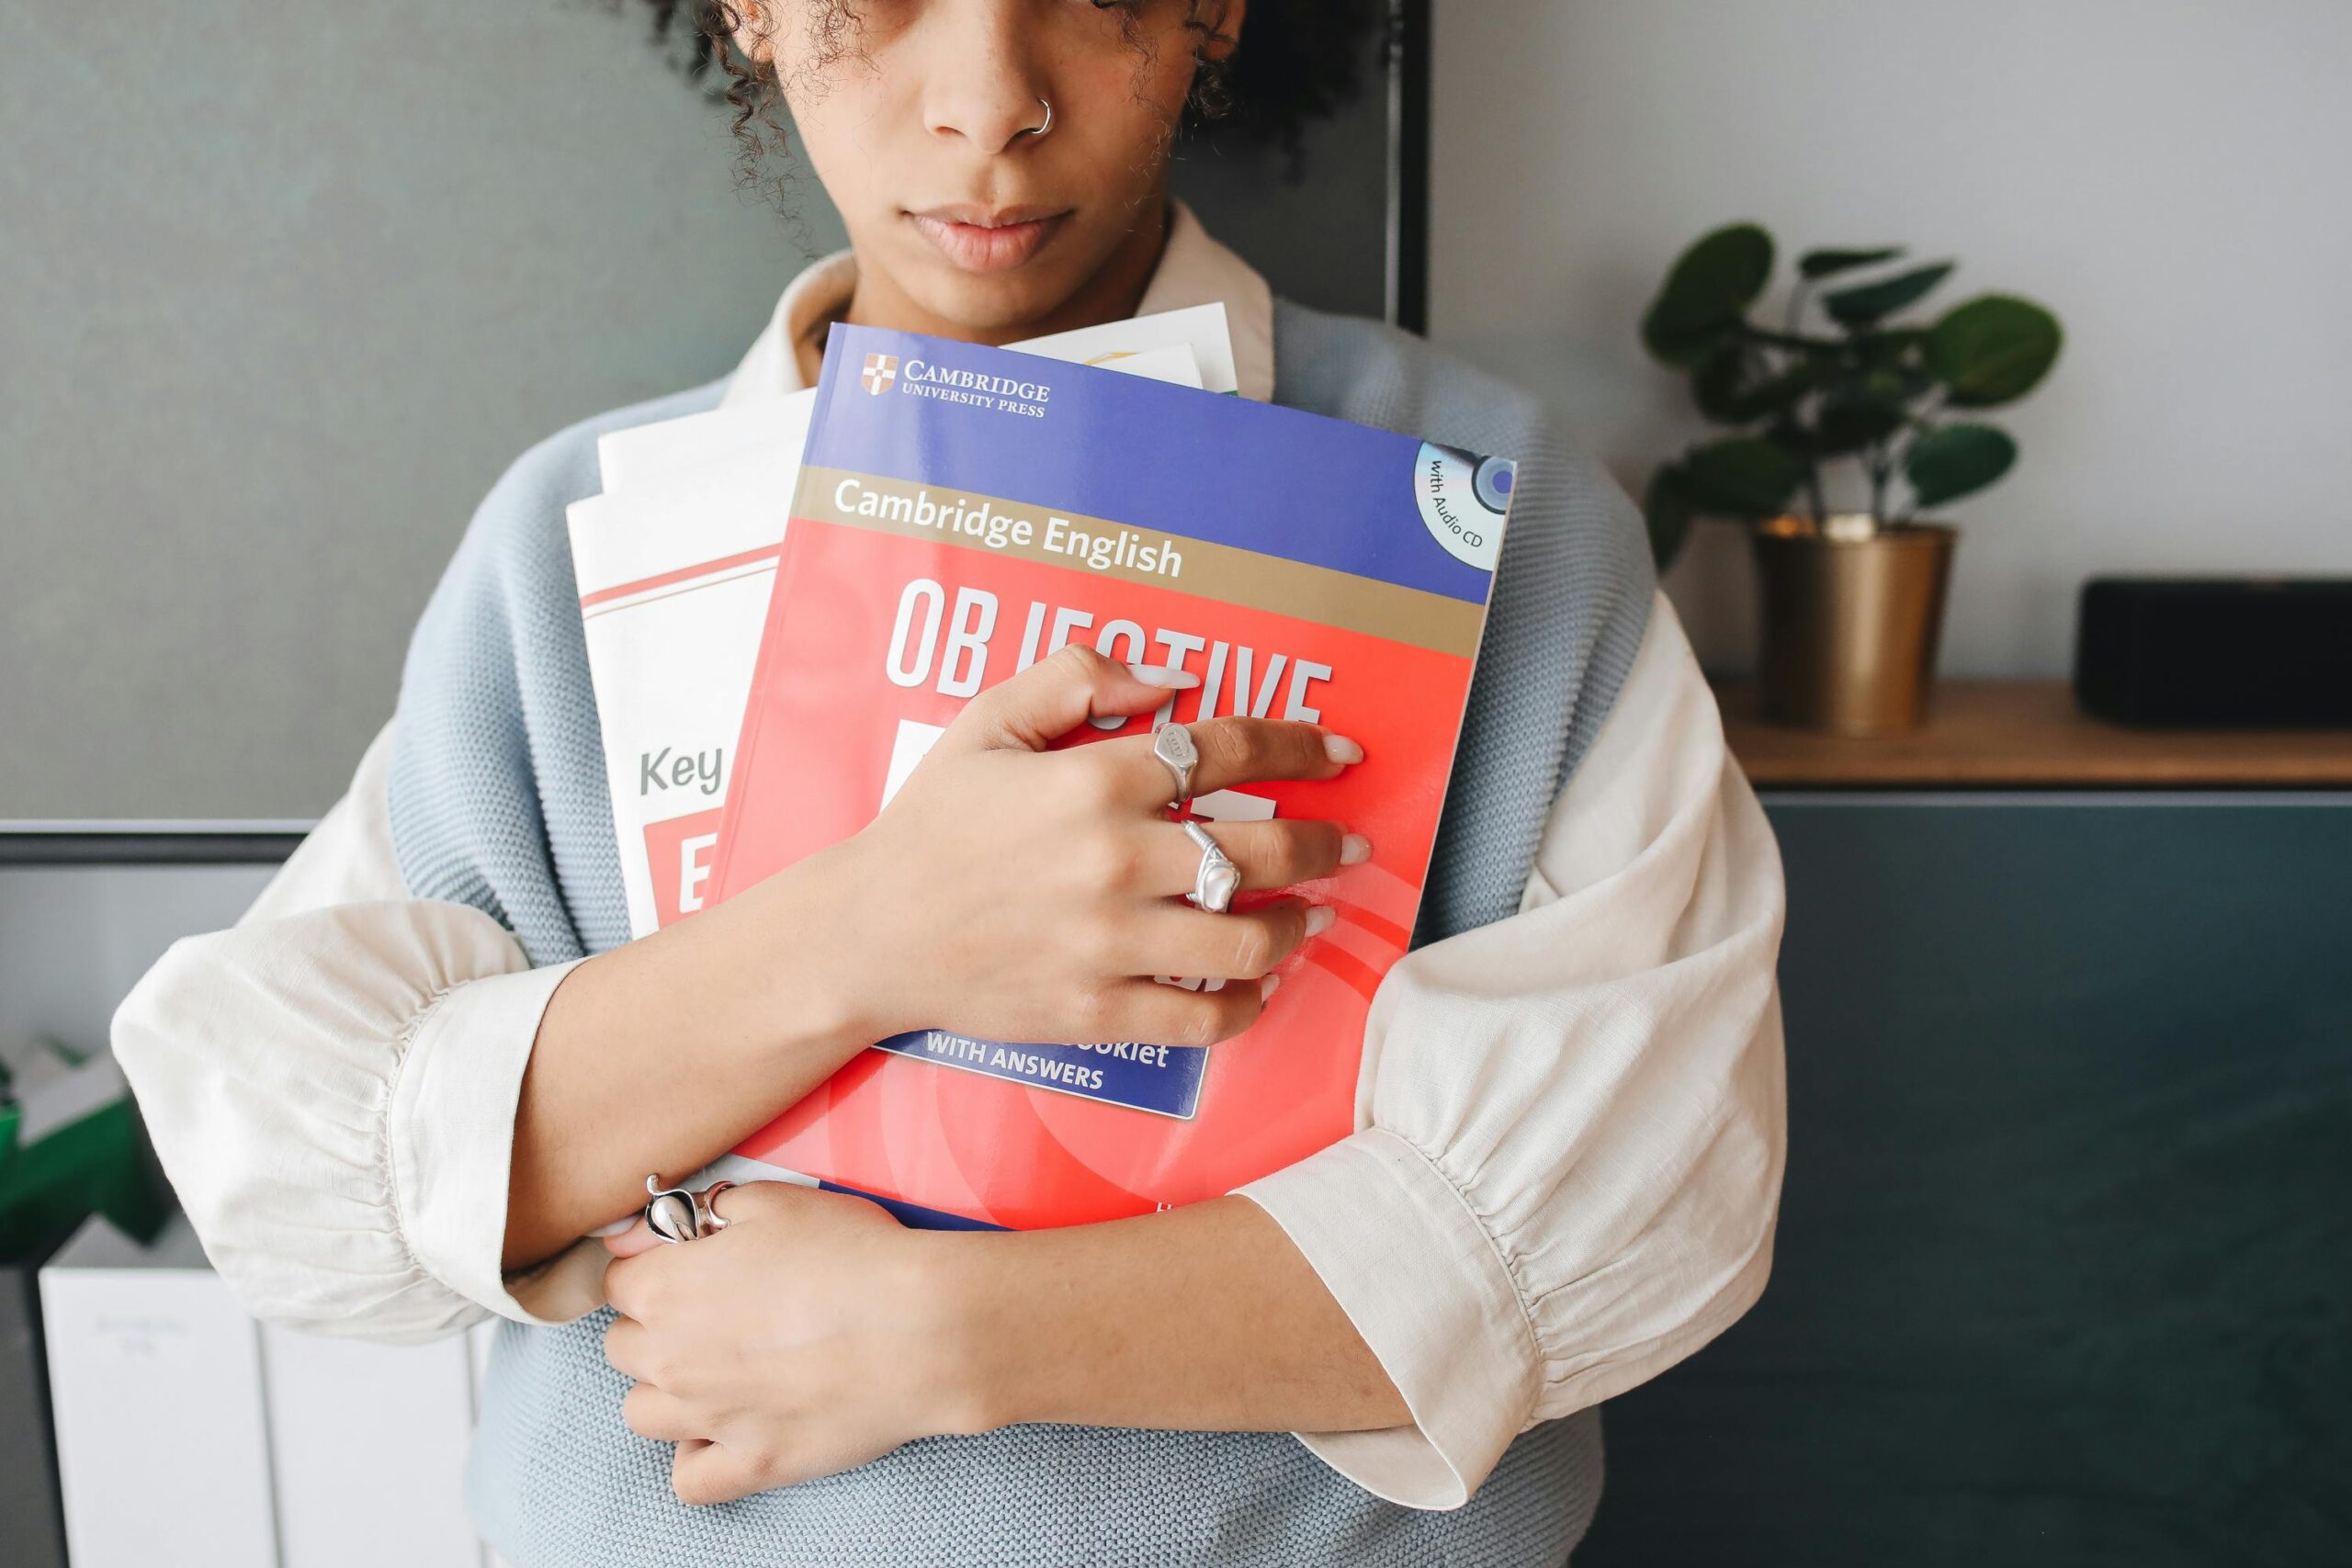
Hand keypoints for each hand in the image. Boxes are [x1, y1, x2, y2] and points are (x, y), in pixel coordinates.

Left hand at [602, 1181, 975, 1503]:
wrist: (919, 1328)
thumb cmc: (852, 1255)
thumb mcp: (774, 1201)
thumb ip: (699, 1212)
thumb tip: (646, 1233)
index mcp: (665, 1288)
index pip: (616, 1281)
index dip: (653, 1268)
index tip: (686, 1267)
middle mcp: (670, 1359)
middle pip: (621, 1348)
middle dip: (654, 1328)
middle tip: (709, 1315)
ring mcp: (707, 1419)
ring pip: (642, 1413)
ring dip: (667, 1391)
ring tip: (716, 1373)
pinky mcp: (750, 1464)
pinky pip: (688, 1479)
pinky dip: (699, 1457)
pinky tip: (729, 1429)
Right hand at [824, 642, 1367, 1049]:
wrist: (869, 934)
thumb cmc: (933, 824)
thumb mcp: (989, 722)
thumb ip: (1078, 677)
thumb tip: (1171, 683)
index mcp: (1094, 780)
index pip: (1231, 751)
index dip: (1301, 745)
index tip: (1340, 752)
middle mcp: (1115, 860)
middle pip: (1265, 848)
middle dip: (1328, 843)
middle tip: (1353, 843)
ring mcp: (1110, 943)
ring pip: (1249, 938)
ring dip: (1299, 924)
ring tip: (1313, 914)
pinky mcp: (1098, 1011)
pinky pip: (1204, 1015)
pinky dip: (1247, 1001)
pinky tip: (1258, 982)